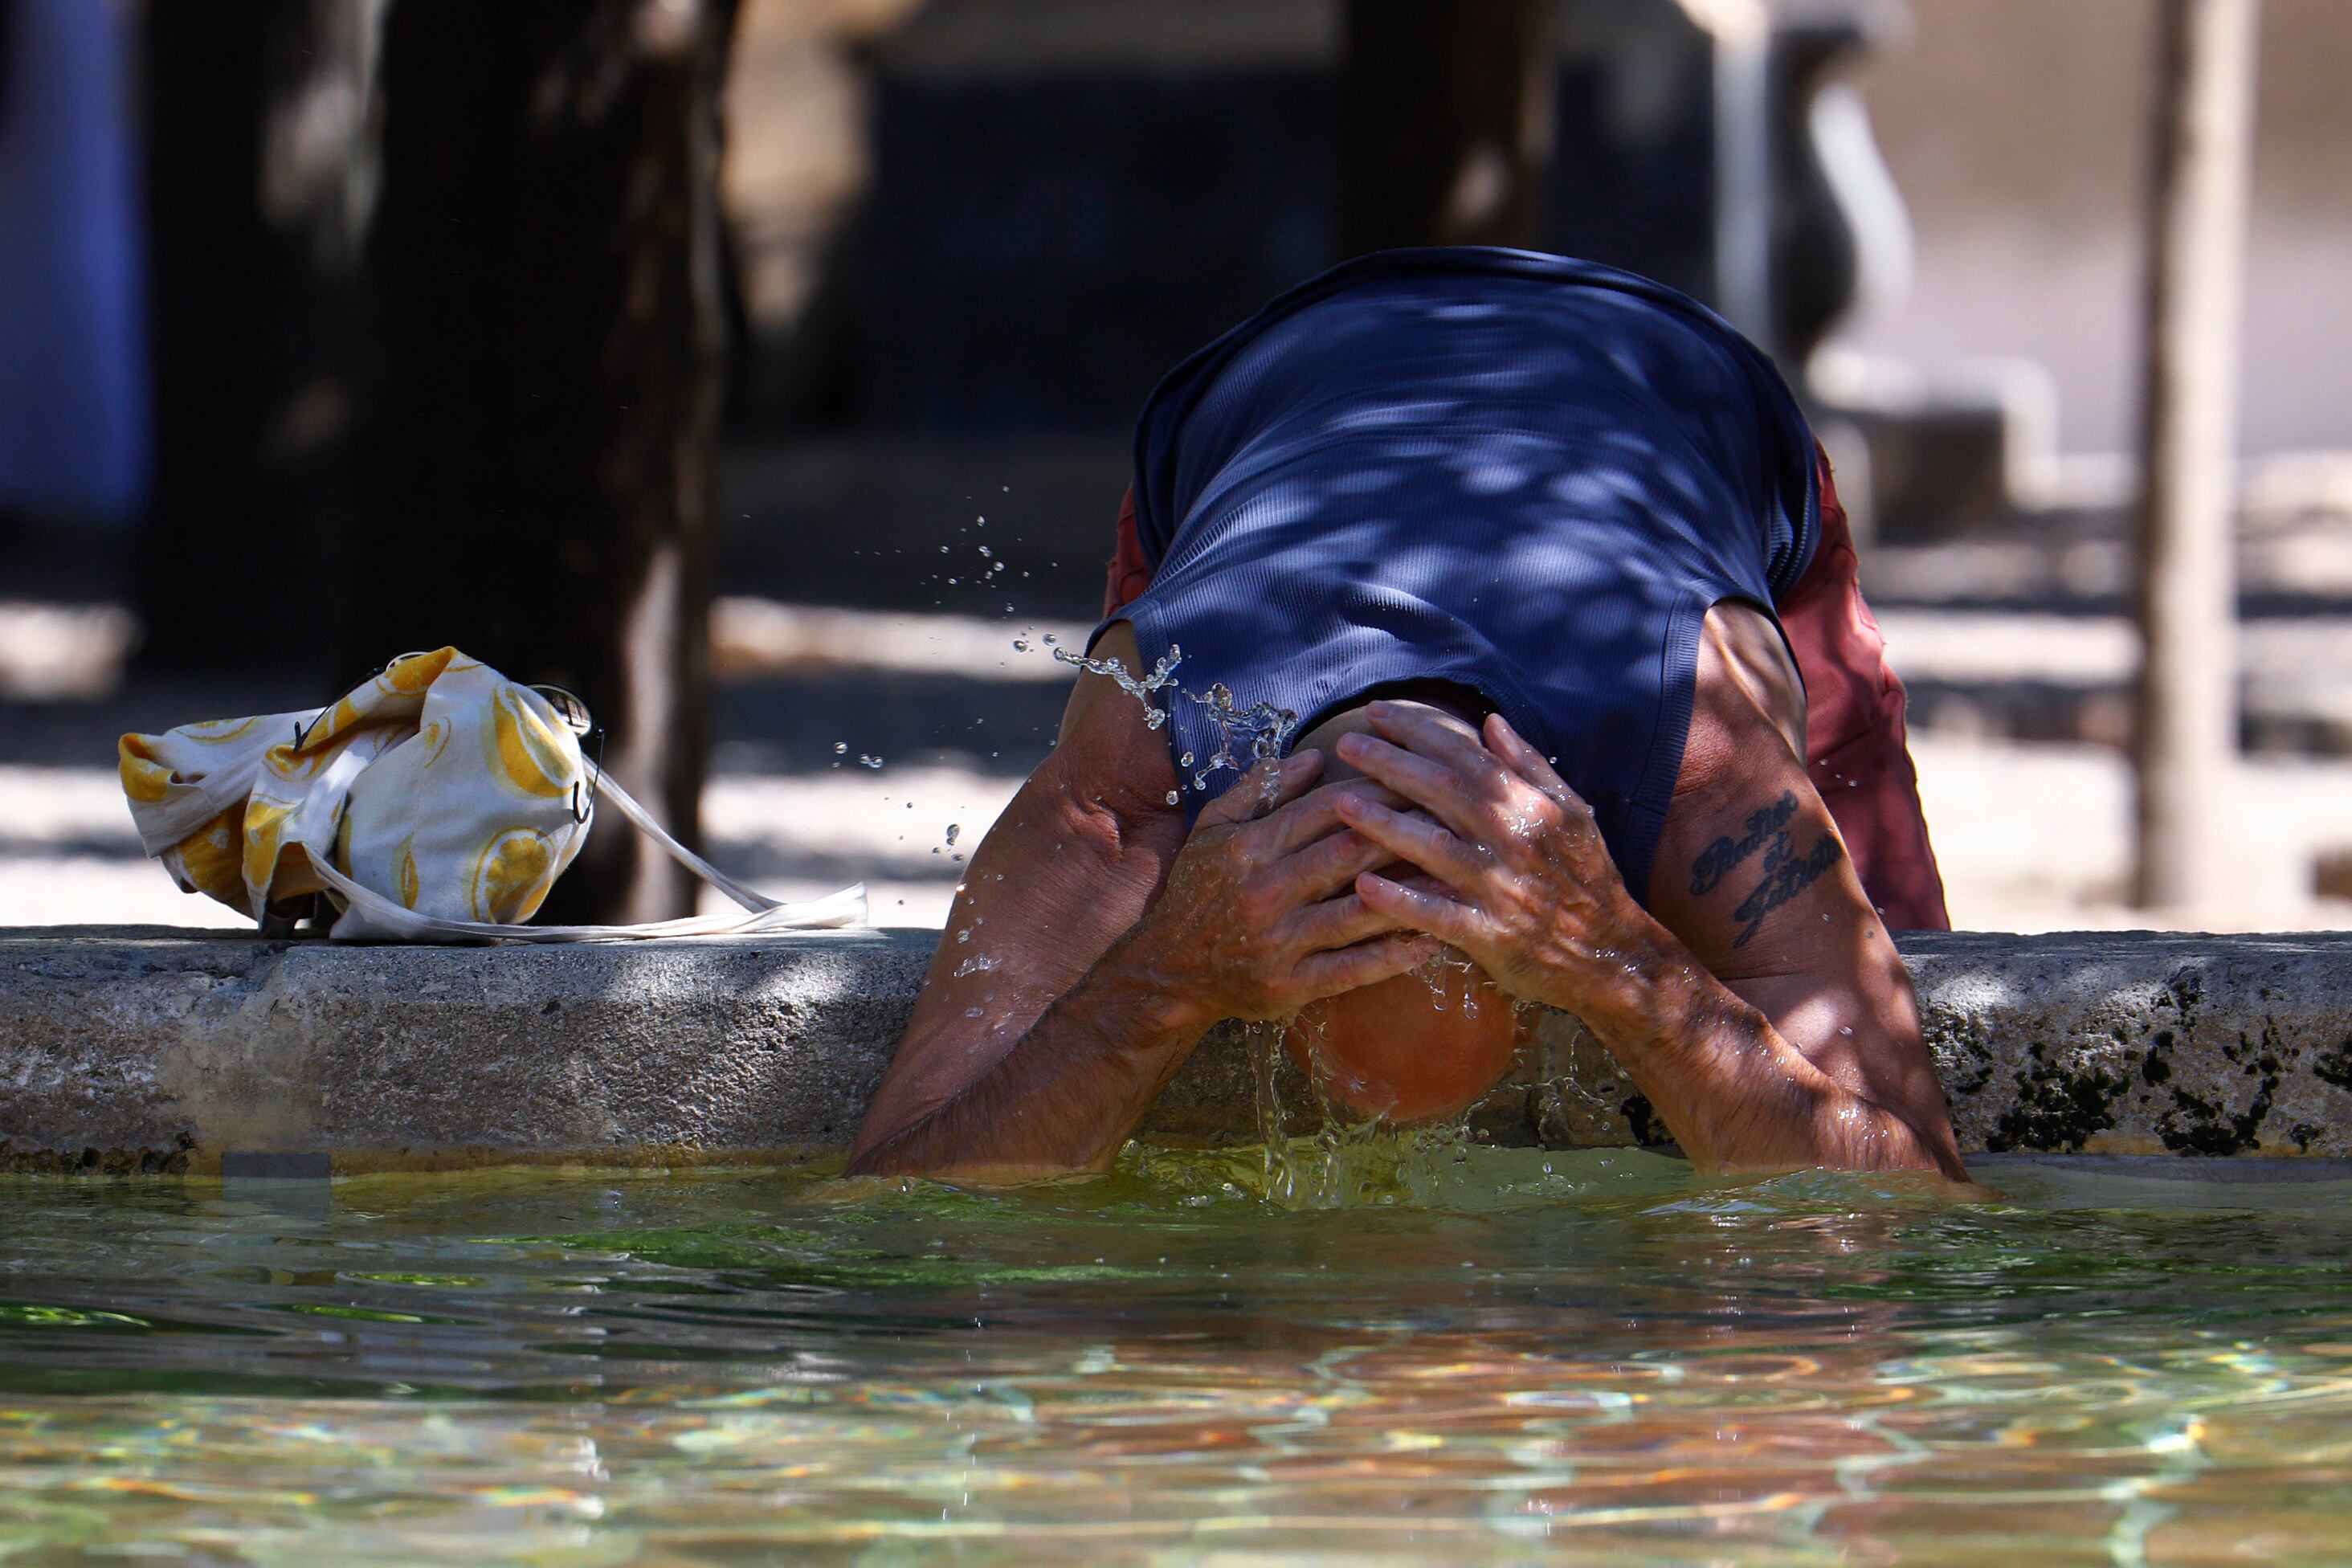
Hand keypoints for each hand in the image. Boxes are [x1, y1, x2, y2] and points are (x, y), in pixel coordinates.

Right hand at [1113, 750, 1438, 1029]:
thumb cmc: (1198, 890)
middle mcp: (1263, 892)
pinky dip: (1395, 955)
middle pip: (1350, 854)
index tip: (1418, 781)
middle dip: (1406, 833)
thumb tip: (1316, 758)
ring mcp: (1278, 942)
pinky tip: (1431, 940)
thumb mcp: (1213, 828)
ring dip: (1412, 893)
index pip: (1325, 809)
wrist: (1167, 971)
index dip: (1378, 792)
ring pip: (1359, 912)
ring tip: (1456, 879)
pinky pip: (1353, 969)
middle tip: (1453, 820)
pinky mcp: (1290, 986)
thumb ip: (1261, 788)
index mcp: (1247, 847)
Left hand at [1332, 704, 1679, 1024]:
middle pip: (1442, 791)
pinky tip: (1364, 887)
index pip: (1466, 756)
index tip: (1378, 712)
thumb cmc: (1586, 879)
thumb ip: (1529, 765)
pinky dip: (1402, 901)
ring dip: (1385, 824)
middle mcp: (1514, 840)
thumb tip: (1491, 722)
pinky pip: (1439, 914)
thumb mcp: (1572, 813)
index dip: (1419, 731)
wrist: (1611, 954)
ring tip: (1341, 804)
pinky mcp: (1491, 934)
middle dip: (1390, 763)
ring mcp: (1501, 888)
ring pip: (1434, 848)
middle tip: (1345, 744)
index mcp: (1531, 806)